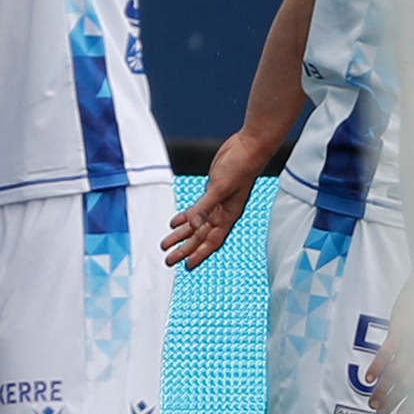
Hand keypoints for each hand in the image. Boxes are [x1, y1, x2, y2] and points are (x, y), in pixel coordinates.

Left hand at [161, 131, 273, 268]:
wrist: (247, 148)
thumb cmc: (241, 168)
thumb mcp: (219, 188)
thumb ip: (204, 207)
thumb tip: (192, 225)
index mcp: (228, 216)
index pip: (212, 241)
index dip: (199, 254)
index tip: (187, 265)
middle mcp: (222, 213)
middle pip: (200, 236)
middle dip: (184, 248)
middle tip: (169, 258)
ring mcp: (216, 203)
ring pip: (196, 225)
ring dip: (181, 235)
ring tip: (166, 244)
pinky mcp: (211, 192)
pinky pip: (196, 210)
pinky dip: (185, 217)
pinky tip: (174, 223)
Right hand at [364, 274, 413, 413]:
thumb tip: (412, 370)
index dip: (412, 403)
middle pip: (409, 385)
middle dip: (394, 401)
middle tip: (380, 413)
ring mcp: (413, 342)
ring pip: (396, 374)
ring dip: (383, 390)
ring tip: (372, 401)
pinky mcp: (399, 330)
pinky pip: (387, 354)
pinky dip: (377, 368)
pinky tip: (369, 378)